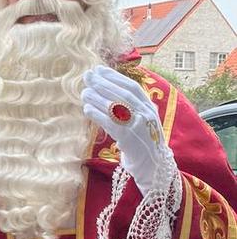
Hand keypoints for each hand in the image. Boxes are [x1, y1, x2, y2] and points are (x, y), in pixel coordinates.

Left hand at [82, 65, 168, 193]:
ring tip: (83, 92)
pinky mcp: (129, 139)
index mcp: (150, 108)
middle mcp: (146, 114)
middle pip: (121, 94)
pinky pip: (110, 123)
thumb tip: (109, 90)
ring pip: (115, 106)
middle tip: (87, 76)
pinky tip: (87, 109)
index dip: (114, 77)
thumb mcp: (143, 121)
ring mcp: (138, 126)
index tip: (99, 70)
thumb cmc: (143, 143)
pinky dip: (97, 114)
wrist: (154, 168)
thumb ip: (132, 107)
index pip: (132, 87)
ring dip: (97, 97)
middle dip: (103, 83)